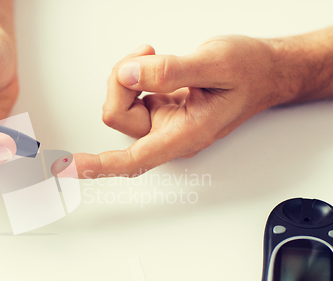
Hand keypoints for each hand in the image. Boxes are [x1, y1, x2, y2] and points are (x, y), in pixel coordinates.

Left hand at [70, 36, 279, 178]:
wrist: (265, 71)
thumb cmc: (249, 72)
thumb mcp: (216, 63)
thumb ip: (171, 71)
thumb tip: (131, 75)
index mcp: (184, 136)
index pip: (134, 159)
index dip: (100, 165)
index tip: (71, 168)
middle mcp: (168, 134)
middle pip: (117, 117)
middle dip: (121, 80)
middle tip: (146, 55)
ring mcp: (161, 123)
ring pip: (119, 105)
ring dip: (126, 75)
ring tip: (153, 56)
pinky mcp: (157, 109)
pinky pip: (128, 95)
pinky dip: (133, 75)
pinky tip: (153, 63)